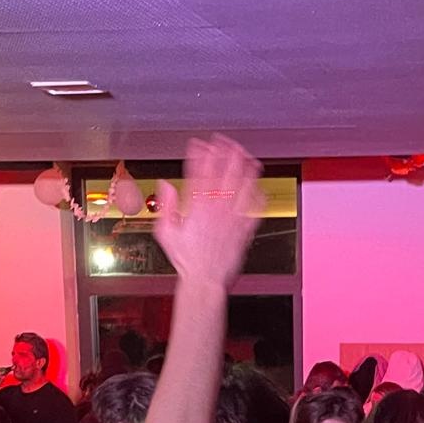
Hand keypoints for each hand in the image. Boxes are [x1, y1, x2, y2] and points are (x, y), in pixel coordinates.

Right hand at [154, 136, 262, 289]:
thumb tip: (165, 186)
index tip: (200, 144)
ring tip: (247, 155)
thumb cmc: (188, 260)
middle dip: (226, 153)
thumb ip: (166, 206)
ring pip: (243, 186)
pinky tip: (258, 186)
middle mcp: (217, 209)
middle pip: (225, 173)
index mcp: (197, 207)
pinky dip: (257, 194)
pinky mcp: (244, 229)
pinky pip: (255, 208)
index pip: (200, 172)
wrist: (206, 280)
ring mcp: (233, 218)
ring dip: (245, 168)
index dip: (200, 154)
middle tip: (226, 142)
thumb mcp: (166, 232)